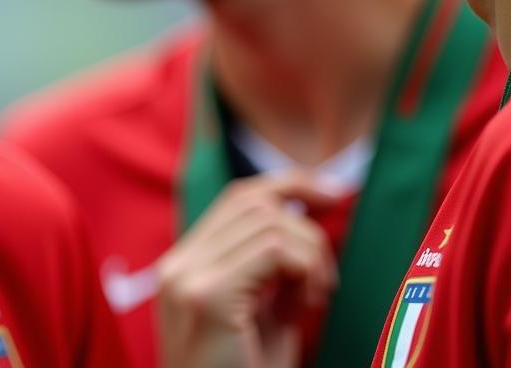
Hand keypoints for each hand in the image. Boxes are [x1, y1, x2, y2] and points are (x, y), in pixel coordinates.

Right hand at [157, 170, 338, 367]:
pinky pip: (272, 249)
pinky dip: (304, 266)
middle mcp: (177, 265)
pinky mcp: (206, 297)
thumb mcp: (261, 325)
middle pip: (251, 200)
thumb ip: (274, 278)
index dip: (287, 184)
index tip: (332, 191)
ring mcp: (186, 278)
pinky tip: (310, 301)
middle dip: (306, 222)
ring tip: (316, 299)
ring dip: (309, 253)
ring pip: (267, 221)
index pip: (236, 198)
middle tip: (328, 276)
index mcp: (184, 267)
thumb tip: (308, 228)